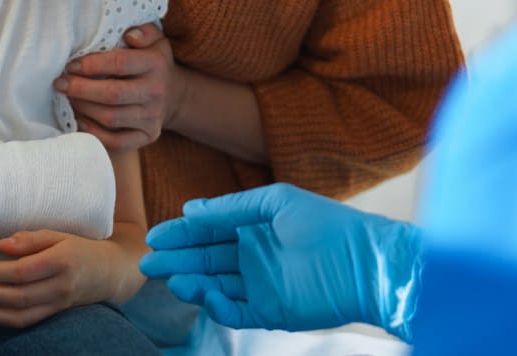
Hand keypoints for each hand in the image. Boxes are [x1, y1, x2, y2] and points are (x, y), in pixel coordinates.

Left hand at [0, 229, 142, 327]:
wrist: (110, 272)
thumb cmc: (80, 248)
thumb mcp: (60, 235)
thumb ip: (31, 239)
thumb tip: (3, 244)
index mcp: (61, 261)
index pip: (23, 271)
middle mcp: (60, 286)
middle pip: (18, 296)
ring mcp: (58, 303)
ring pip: (20, 314)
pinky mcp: (54, 314)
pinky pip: (26, 321)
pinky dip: (2, 319)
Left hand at [55, 24, 177, 152]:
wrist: (173, 95)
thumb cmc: (152, 62)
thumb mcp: (154, 39)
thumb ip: (143, 31)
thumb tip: (130, 36)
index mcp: (155, 63)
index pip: (119, 63)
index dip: (90, 65)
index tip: (70, 65)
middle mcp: (155, 92)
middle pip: (112, 94)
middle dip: (80, 89)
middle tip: (61, 83)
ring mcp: (152, 117)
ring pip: (110, 118)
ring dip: (83, 108)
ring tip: (68, 98)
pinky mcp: (147, 137)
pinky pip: (115, 142)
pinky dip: (93, 133)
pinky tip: (80, 120)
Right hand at [139, 183, 422, 340]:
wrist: (367, 263)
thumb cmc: (327, 225)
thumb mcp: (276, 202)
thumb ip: (232, 207)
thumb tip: (191, 208)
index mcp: (255, 228)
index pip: (209, 232)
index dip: (181, 234)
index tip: (154, 237)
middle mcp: (254, 257)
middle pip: (206, 260)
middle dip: (178, 261)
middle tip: (149, 263)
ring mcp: (262, 286)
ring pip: (216, 286)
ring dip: (192, 282)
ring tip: (172, 278)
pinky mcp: (272, 312)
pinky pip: (236, 311)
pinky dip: (217, 306)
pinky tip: (203, 295)